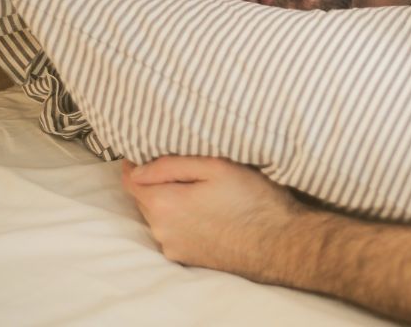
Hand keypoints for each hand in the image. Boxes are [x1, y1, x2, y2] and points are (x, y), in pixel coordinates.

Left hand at [121, 156, 303, 281]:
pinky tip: (207, 212)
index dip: (135, 163)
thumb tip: (137, 169)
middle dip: (156, 182)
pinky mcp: (188, 259)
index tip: (146, 151)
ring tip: (199, 190)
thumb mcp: (215, 167)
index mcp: (164, 204)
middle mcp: (161, 231)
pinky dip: (182, 220)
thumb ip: (170, 165)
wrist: (280, 244)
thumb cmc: (252, 199)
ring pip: (160, 217)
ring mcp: (174, 248)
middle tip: (184, 168)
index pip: (130, 180)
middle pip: (145, 199)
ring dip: (170, 202)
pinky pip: (174, 233)